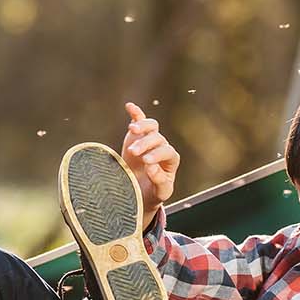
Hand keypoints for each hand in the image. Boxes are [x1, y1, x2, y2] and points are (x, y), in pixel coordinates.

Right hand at [120, 102, 178, 216]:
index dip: (157, 155)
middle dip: (145, 144)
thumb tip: (151, 167)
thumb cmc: (152, 193)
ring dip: (142, 126)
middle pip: (157, 139)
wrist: (139, 192)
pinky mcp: (138, 135)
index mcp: (171, 159)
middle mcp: (162, 146)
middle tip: (134, 152)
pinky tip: (129, 106)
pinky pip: (139, 120)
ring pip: (151, 127)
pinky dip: (135, 113)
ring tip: (132, 130)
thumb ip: (159, 180)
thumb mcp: (160, 192)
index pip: (167, 152)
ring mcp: (150, 139)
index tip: (146, 162)